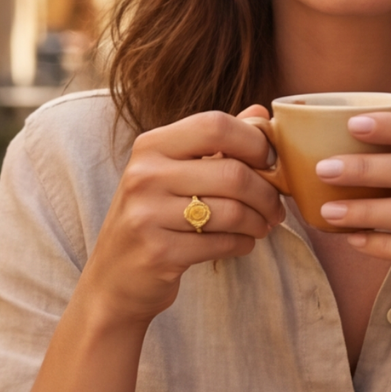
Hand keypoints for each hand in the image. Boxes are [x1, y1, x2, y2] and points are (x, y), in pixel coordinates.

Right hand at [85, 108, 282, 329]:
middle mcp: (144, 175)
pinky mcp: (159, 252)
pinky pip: (222, 243)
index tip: (269, 161)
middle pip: (232, 173)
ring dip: (259, 221)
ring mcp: (147, 215)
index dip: (254, 141)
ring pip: (233, 211)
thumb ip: (216, 141)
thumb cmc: (154, 216)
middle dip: (266, 193)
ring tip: (262, 226)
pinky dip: (243, 244)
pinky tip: (241, 243)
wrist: (115, 277)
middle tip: (275, 207)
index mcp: (151, 145)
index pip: (215, 125)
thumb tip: (262, 114)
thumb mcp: (175, 171)